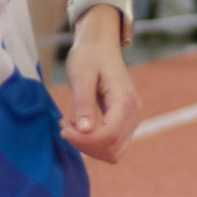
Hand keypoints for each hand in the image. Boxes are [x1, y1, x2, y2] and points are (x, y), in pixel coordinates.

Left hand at [59, 7, 142, 162]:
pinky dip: (92, 141)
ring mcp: (132, 119)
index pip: (109, 136)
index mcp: (125, 100)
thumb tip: (85, 131)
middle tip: (64, 124)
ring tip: (69, 124)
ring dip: (88, 145)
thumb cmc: (89, 55)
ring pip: (113, 151)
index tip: (63, 128)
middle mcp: (134, 112)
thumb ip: (83, 103)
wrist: (100, 44)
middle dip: (85, 144)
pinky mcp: (125, 122)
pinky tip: (78, 125)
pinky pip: (111, 144)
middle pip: (112, 149)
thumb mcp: (81, 75)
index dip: (83, 140)